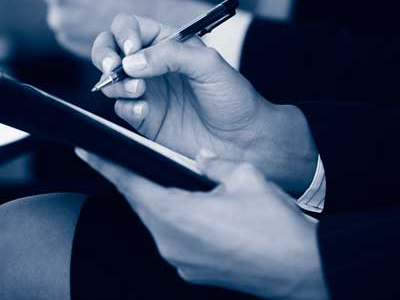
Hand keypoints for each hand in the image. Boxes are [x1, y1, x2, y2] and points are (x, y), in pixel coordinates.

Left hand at [77, 150, 328, 299]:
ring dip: (154, 199)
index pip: (130, 184)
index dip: (106, 165)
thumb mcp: (245, 176)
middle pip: (141, 203)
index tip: (85, 152)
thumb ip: (214, 163)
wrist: (302, 268)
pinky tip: (187, 205)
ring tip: (156, 176)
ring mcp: (182, 260)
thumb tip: (202, 158)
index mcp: (177, 214)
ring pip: (157, 221)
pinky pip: (173, 237)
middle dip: (131, 179)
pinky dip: (172, 217)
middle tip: (120, 157)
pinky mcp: (195, 270)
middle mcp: (171, 242)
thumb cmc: (275, 225)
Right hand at [92, 14, 317, 195]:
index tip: (131, 49)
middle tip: (112, 66)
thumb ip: (172, 55)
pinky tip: (145, 111)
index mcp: (168, 43)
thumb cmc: (233, 97)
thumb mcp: (209, 65)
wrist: (244, 140)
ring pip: (111, 79)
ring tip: (139, 91)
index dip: (124, 33)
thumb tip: (132, 60)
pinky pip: (121, 108)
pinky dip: (126, 108)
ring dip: (116, 83)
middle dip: (104, 54)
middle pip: (110, 48)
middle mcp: (152, 65)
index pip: (132, 27)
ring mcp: (146, 91)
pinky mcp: (144, 118)